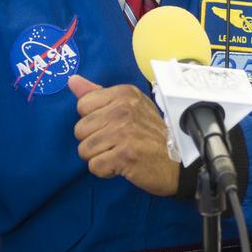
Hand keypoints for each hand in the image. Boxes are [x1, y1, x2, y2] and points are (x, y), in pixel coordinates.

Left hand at [68, 75, 178, 195]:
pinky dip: (106, 171)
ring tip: (119, 154)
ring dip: (99, 157)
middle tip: (118, 143)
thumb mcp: (130, 106)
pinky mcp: (125, 155)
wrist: (179, 162)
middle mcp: (124, 109)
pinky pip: (94, 166)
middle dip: (94, 141)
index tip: (113, 126)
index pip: (83, 105)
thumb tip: (72, 80)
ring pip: (84, 149)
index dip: (94, 120)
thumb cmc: (151, 135)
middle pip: (80, 129)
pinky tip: (122, 165)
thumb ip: (98, 93)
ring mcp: (124, 132)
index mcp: (125, 93)